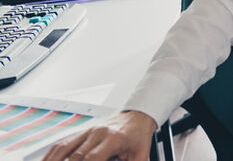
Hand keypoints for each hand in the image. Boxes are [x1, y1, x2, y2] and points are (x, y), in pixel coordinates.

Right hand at [42, 110, 156, 160]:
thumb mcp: (141, 154)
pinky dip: (51, 155)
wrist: (137, 116)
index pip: (92, 157)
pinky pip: (61, 144)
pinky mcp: (81, 133)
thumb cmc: (138, 136)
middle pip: (75, 156)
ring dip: (53, 160)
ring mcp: (86, 131)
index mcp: (113, 138)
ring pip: (63, 148)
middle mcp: (97, 133)